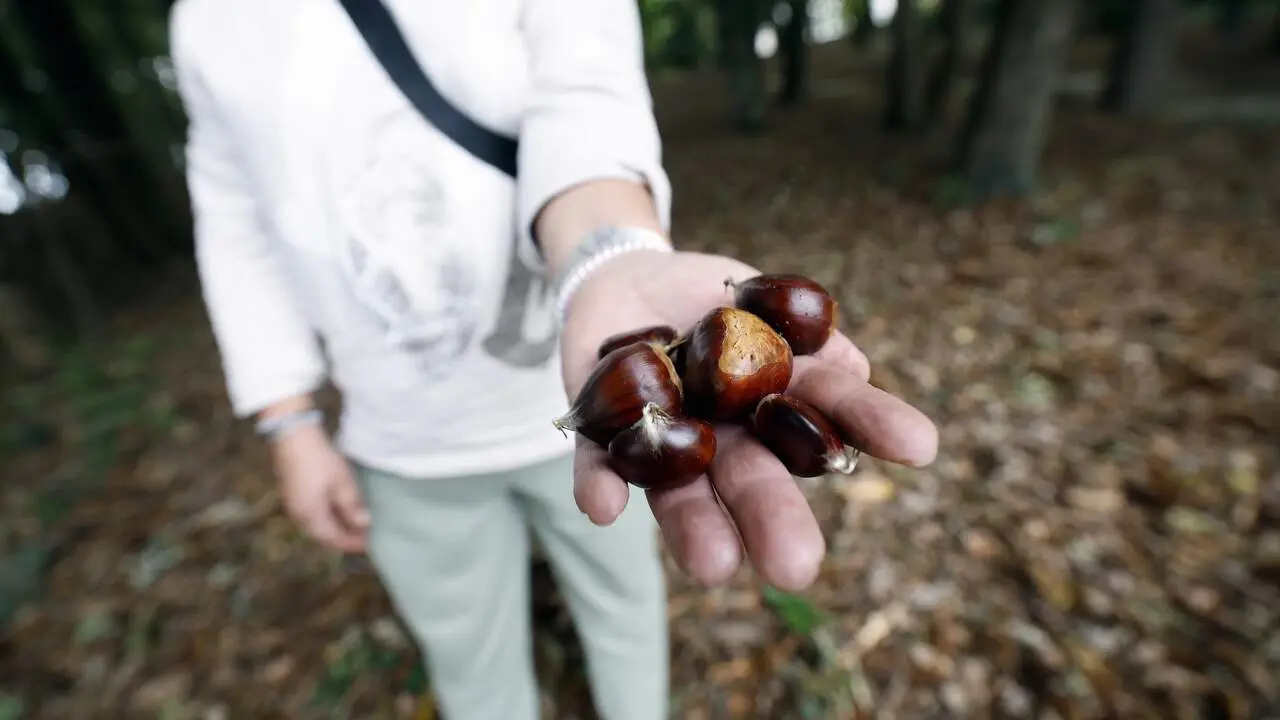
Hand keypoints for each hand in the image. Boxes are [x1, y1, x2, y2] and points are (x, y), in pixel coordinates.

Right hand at [271, 424, 369, 553]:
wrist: (293, 437)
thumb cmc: (320, 459)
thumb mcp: (342, 482)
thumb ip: (352, 505)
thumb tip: (363, 525)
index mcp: (311, 516)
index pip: (334, 539)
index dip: (352, 543)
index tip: (370, 544)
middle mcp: (299, 516)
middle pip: (324, 536)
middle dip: (344, 537)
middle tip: (365, 535)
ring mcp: (294, 506)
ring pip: (317, 526)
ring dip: (336, 528)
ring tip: (355, 524)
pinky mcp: (293, 496)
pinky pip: (312, 516)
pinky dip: (328, 518)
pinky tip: (340, 510)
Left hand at [559, 250, 938, 591]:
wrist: (625, 282)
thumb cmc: (709, 300)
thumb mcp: (760, 299)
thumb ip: (803, 334)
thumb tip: (854, 363)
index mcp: (773, 401)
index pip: (827, 412)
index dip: (871, 424)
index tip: (922, 446)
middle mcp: (724, 434)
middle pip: (753, 477)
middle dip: (773, 518)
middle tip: (797, 566)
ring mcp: (663, 437)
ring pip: (680, 490)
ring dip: (694, 528)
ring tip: (715, 568)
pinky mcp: (599, 432)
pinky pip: (596, 464)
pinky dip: (598, 485)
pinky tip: (605, 507)